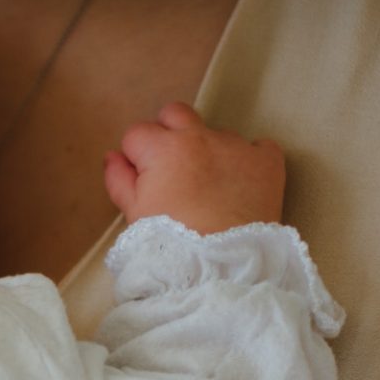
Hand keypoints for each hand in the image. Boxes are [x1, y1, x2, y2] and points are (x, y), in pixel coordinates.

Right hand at [103, 100, 285, 232]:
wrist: (221, 265)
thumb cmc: (172, 244)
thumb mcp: (135, 214)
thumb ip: (120, 180)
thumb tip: (113, 157)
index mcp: (162, 149)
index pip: (138, 134)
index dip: (137, 156)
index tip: (143, 178)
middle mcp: (199, 137)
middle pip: (175, 113)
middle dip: (169, 133)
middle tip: (172, 168)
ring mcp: (235, 146)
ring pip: (216, 133)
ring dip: (209, 151)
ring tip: (211, 188)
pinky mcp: (266, 161)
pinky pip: (258, 146)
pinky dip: (249, 161)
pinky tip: (242, 184)